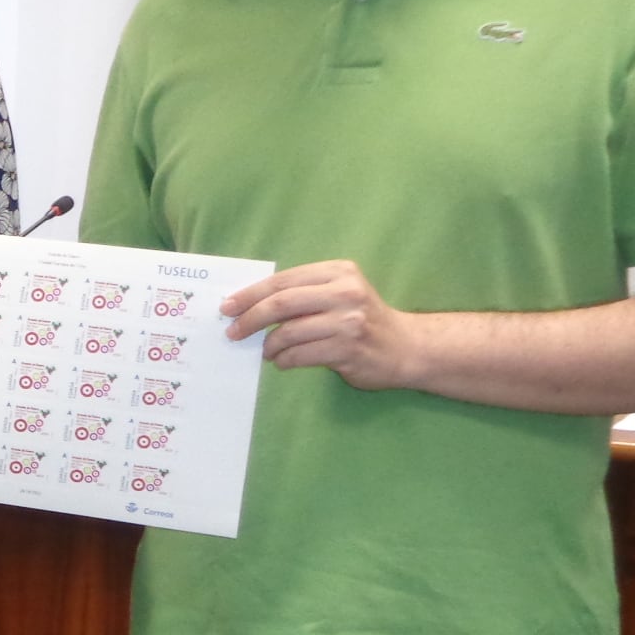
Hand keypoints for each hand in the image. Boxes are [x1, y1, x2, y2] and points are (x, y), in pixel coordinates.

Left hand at [222, 260, 422, 389]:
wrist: (407, 347)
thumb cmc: (363, 319)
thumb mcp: (338, 294)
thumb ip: (304, 293)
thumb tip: (250, 304)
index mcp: (339, 272)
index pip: (283, 280)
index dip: (251, 294)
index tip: (228, 306)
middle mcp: (345, 292)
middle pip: (282, 303)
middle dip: (250, 318)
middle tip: (233, 332)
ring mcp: (348, 321)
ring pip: (289, 332)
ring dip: (270, 345)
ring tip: (267, 352)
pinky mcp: (349, 348)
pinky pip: (301, 355)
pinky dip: (285, 360)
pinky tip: (283, 362)